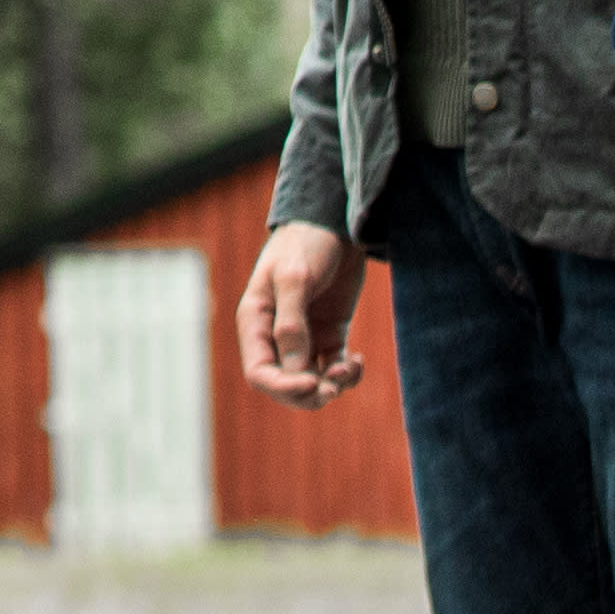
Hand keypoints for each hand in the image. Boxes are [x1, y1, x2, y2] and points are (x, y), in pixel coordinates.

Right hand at [238, 222, 370, 404]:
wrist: (337, 219)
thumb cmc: (307, 242)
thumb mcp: (295, 278)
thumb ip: (292, 325)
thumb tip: (296, 371)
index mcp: (257, 321)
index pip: (260, 372)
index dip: (283, 387)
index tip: (313, 383)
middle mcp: (277, 334)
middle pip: (285, 384)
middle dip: (308, 394)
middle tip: (332, 389)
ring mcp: (305, 335)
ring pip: (312, 381)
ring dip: (330, 386)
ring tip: (348, 369)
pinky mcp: (330, 332)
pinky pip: (334, 367)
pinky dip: (346, 373)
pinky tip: (357, 361)